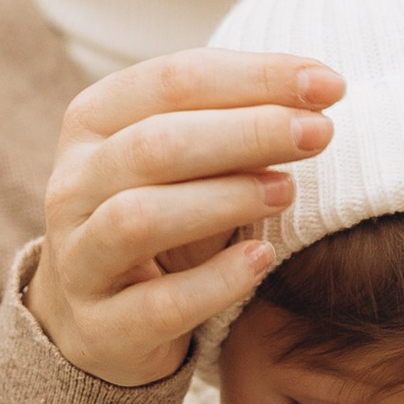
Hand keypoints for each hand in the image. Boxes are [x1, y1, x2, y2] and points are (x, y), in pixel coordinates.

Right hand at [27, 51, 343, 385]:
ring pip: (141, 218)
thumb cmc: (164, 215)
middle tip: (320, 133)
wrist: (99, 321)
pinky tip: (261, 262)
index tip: (330, 84)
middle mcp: (73, 185)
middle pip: (156, 144)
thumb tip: (318, 94)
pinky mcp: (101, 326)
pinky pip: (159, 303)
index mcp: (93, 122)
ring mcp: (78, 258)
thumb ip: (234, 126)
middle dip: (248, 132)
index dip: (256, 76)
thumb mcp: (185, 161)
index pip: (173, 80)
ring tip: (287, 192)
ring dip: (225, 200)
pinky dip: (216, 281)